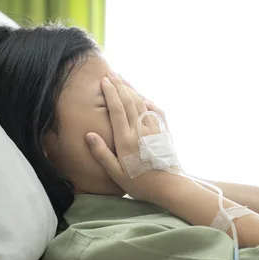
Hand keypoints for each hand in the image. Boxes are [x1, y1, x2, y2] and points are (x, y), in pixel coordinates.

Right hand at [86, 74, 176, 201]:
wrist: (169, 185)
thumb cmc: (140, 183)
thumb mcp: (116, 173)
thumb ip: (102, 153)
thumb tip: (89, 135)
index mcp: (126, 140)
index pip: (117, 109)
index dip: (110, 93)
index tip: (104, 81)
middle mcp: (140, 131)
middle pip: (129, 101)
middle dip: (120, 86)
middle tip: (111, 74)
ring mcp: (153, 129)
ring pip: (141, 103)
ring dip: (132, 89)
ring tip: (123, 80)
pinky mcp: (163, 131)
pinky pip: (155, 110)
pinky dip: (146, 100)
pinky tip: (141, 97)